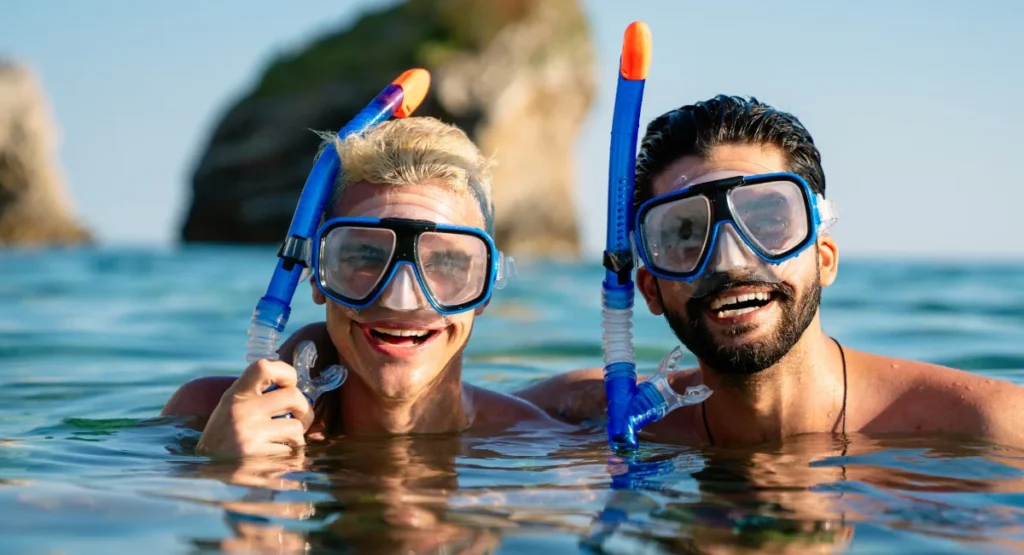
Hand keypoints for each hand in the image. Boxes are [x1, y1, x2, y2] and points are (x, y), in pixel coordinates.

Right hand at [196, 359, 313, 456]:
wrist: (206, 466)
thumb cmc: (226, 432)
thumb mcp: (233, 405)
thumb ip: (258, 394)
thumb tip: (297, 388)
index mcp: (236, 395)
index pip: (265, 367)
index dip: (286, 372)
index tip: (290, 384)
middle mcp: (242, 412)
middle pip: (293, 396)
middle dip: (305, 409)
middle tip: (300, 418)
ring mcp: (250, 436)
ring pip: (296, 428)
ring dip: (297, 437)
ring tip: (286, 441)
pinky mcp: (258, 459)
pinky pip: (291, 453)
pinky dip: (289, 456)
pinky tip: (276, 457)